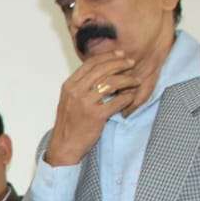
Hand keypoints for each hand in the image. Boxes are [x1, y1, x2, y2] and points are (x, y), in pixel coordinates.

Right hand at [42, 51, 139, 166]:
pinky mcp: (96, 116)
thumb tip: (100, 72)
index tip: (120, 55)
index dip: (108, 56)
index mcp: (69, 86)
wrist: (64, 145)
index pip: (90, 63)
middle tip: (132, 63)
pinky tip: (131, 97)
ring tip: (135, 80)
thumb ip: (81, 86)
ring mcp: (86, 104)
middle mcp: (76, 92)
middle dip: (120, 64)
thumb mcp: (69, 100)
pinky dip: (128, 97)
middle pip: (102, 70)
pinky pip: (117, 102)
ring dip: (127, 79)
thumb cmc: (69, 124)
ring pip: (112, 83)